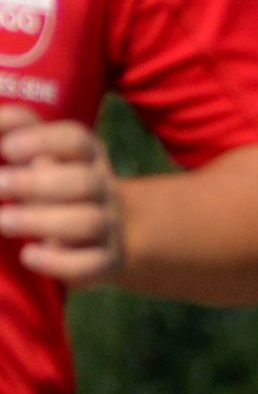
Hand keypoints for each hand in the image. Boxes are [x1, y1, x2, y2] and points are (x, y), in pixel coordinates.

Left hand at [0, 111, 124, 285]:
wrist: (111, 235)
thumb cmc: (58, 187)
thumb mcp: (45, 155)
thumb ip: (18, 129)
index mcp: (86, 158)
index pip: (77, 141)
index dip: (44, 141)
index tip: (7, 148)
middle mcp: (101, 189)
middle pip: (84, 182)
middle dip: (38, 184)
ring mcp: (107, 225)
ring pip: (88, 222)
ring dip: (42, 221)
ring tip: (4, 220)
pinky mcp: (106, 260)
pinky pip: (91, 264)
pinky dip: (59, 261)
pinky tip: (29, 254)